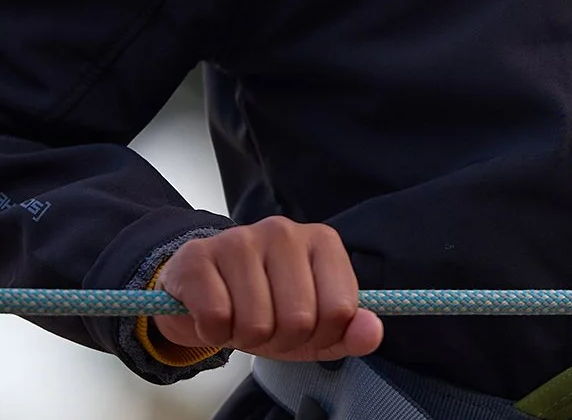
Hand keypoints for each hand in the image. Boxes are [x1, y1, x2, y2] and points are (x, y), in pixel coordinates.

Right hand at [152, 218, 381, 360]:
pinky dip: (214, 333)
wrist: (202, 292)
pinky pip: (216, 318)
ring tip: (239, 319)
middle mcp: (284, 231)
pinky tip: (214, 315)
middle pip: (299, 320)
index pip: (341, 310)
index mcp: (322, 241)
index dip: (322, 336)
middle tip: (267, 327)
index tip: (306, 331)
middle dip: (280, 340)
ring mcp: (239, 238)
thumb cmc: (267, 306)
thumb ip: (349, 331)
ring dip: (244, 338)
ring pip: (257, 323)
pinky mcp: (199, 255)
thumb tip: (372, 331)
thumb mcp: (315, 326)